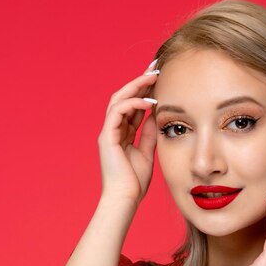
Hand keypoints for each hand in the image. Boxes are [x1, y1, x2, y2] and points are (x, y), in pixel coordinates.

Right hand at [97, 62, 158, 203]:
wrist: (125, 198)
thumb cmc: (135, 181)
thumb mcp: (147, 151)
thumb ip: (149, 132)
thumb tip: (157, 113)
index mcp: (122, 133)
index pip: (133, 105)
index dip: (145, 90)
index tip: (159, 77)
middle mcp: (112, 129)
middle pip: (124, 97)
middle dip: (139, 81)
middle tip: (155, 67)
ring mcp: (108, 132)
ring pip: (118, 99)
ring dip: (136, 86)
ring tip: (153, 76)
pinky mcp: (106, 137)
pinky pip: (117, 112)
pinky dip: (132, 103)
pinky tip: (148, 101)